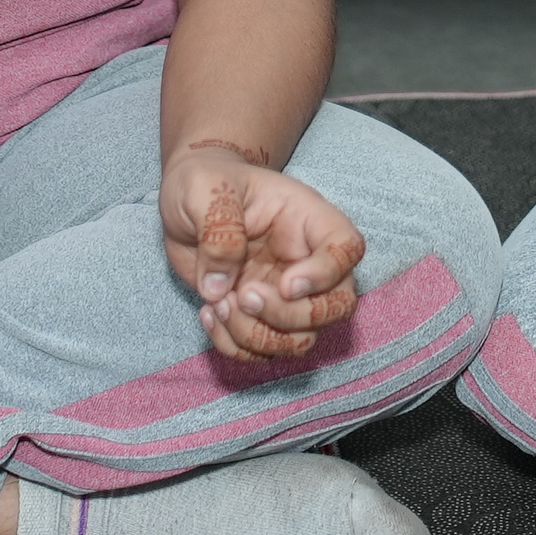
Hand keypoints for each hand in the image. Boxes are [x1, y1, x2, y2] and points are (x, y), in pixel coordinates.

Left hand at [166, 142, 367, 360]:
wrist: (188, 200)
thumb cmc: (205, 183)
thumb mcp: (203, 189)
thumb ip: (218, 229)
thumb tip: (221, 286)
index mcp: (306, 219)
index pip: (348, 249)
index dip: (326, 275)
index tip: (284, 283)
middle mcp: (306, 260)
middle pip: (338, 306)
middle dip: (290, 317)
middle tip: (244, 296)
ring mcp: (285, 293)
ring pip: (301, 339)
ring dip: (257, 336)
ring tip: (218, 304)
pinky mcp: (260, 316)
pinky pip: (263, 351)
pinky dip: (234, 345)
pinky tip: (208, 313)